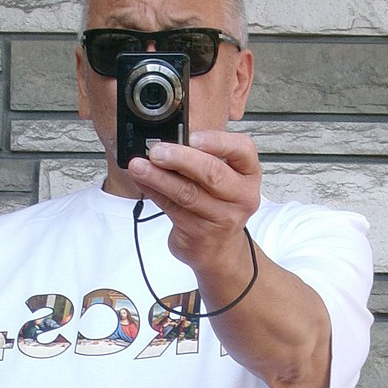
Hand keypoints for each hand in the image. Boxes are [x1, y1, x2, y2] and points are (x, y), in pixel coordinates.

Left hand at [126, 131, 260, 287]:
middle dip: (180, 158)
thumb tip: (166, 140)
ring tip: (139, 166)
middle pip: (212, 173)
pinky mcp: (199, 233)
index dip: (217, 141)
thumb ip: (203, 158)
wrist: (220, 250)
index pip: (243, 149)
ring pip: (187, 193)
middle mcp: (241, 196)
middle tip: (156, 151)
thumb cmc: (219, 206)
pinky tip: (142, 181)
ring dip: (159, 177)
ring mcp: (222, 218)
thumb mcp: (224, 179)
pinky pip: (172, 208)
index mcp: (249, 174)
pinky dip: (154, 192)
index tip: (191, 136)